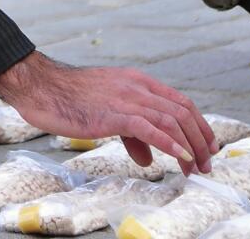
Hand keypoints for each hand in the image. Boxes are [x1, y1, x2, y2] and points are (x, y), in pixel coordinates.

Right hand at [0, 51, 216, 173]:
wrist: (42, 87)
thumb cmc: (69, 99)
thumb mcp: (106, 112)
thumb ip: (131, 133)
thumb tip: (147, 157)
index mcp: (137, 82)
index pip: (179, 101)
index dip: (199, 124)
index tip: (207, 146)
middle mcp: (137, 87)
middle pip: (182, 110)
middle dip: (200, 139)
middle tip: (207, 163)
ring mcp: (126, 99)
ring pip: (172, 120)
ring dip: (190, 146)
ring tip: (195, 168)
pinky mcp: (114, 114)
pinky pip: (150, 129)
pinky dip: (170, 143)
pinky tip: (181, 157)